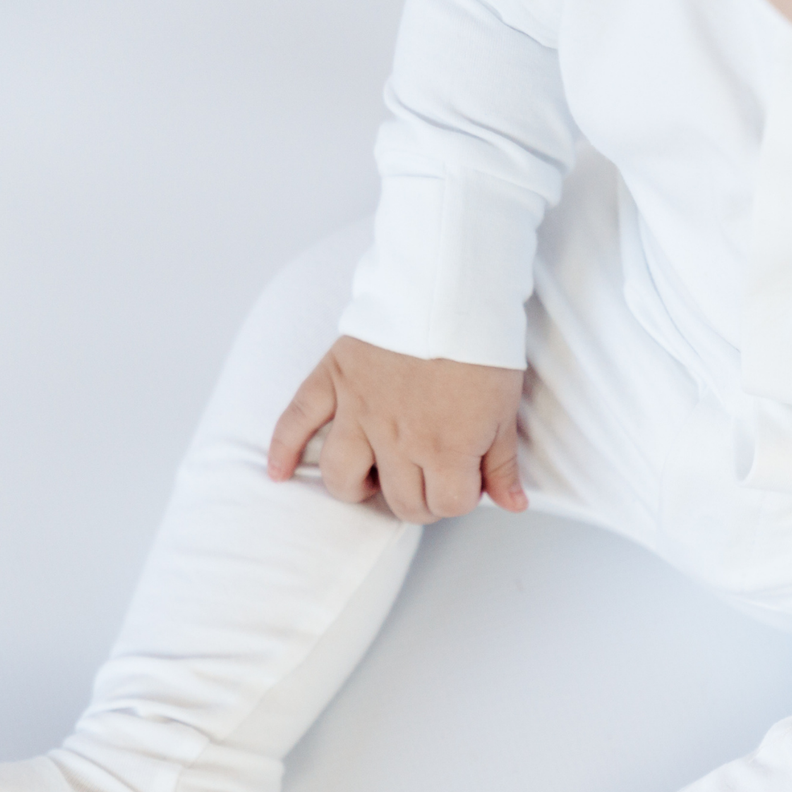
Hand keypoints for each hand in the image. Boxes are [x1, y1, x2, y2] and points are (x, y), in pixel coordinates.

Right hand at [267, 335, 526, 522]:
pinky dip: (284, 450)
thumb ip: (502, 465)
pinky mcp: (334, 380)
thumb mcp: (504, 411)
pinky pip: (298, 421)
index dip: (459, 498)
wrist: (450, 286)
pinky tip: (279, 473)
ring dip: (357, 488)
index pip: (447, 506)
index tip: (465, 479)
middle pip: (401, 502)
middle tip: (427, 480)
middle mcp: (398, 441)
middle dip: (419, 500)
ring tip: (371, 479)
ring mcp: (359, 412)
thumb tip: (512, 505)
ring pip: (343, 477)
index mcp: (445, 450)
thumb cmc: (482, 347)